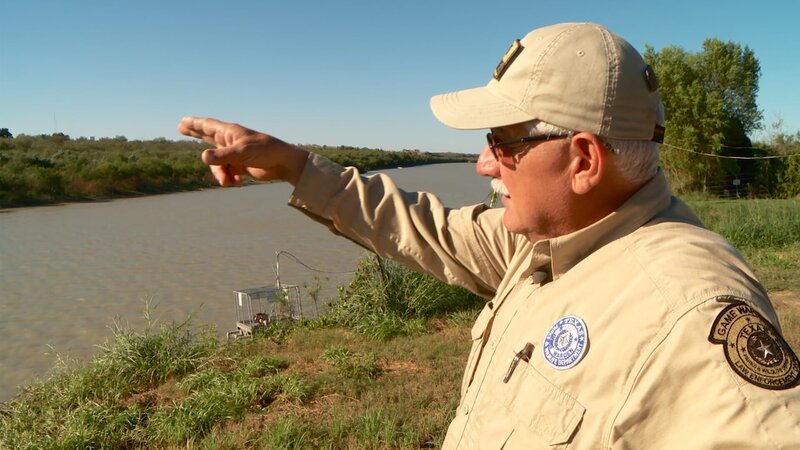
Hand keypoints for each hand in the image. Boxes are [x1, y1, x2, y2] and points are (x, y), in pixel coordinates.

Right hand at [177, 116, 308, 186]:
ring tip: (229, 182)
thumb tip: (203, 157)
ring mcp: (234, 154)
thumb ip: (223, 156)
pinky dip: (231, 179)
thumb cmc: (265, 151)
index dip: (194, 123)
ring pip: (217, 165)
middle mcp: (230, 142)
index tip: (183, 120)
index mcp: (230, 133)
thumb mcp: (242, 152)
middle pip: (207, 137)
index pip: (208, 126)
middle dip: (195, 134)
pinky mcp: (240, 166)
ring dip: (221, 174)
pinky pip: (227, 173)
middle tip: (181, 128)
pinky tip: (240, 182)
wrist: (282, 163)